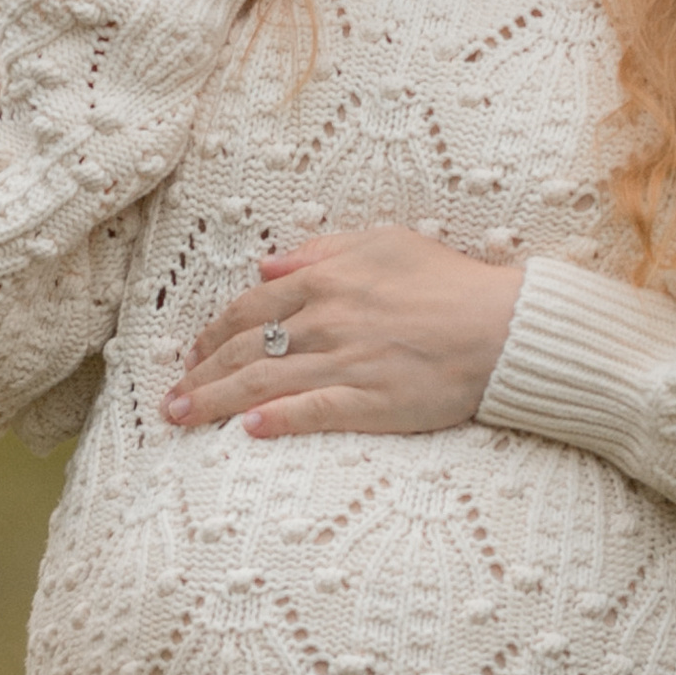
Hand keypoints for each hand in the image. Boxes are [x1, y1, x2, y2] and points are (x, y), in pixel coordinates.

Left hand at [164, 226, 525, 437]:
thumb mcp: (385, 242)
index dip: (213, 333)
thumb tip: (268, 264)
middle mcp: (326, 320)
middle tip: (170, 397)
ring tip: (181, 418)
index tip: (192, 353)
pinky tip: (245, 432)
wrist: (504, 325)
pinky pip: (310, 412)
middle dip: (200, 374)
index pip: (249, 307)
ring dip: (214, 402)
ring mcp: (345, 363)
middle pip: (245, 349)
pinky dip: (274, 421)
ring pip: (262, 383)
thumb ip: (322, 250)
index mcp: (327, 280)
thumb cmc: (450, 280)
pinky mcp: (369, 402)